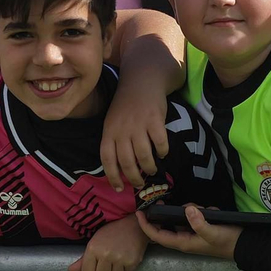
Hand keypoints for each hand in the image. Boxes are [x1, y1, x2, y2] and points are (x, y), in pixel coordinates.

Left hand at [68, 216, 148, 270]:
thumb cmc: (112, 232)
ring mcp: (119, 259)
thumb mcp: (95, 242)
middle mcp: (105, 254)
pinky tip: (126, 259)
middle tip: (108, 264)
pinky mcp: (132, 262)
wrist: (133, 225)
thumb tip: (71, 270)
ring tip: (118, 260)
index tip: (96, 266)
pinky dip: (126, 269)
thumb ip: (83, 259)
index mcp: (93, 249)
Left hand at [101, 69, 170, 190]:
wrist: (140, 82)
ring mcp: (138, 125)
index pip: (107, 159)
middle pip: (127, 162)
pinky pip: (160, 143)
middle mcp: (122, 130)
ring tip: (151, 170)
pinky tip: (162, 153)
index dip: (113, 176)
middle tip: (140, 183)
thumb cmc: (126, 106)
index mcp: (109, 132)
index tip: (119, 188)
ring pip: (144, 156)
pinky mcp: (154, 120)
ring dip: (149, 167)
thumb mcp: (113, 122)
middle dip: (134, 177)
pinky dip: (162, 152)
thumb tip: (120, 169)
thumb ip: (114, 142)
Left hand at [136, 204, 238, 258]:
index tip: (138, 213)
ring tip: (206, 211)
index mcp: (183, 242)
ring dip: (190, 210)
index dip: (146, 226)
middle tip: (165, 201)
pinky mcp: (201, 226)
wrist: (245, 244)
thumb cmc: (227, 241)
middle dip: (166, 213)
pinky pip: (194, 215)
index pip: (157, 235)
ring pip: (181, 217)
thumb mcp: (212, 232)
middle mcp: (185, 238)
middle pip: (167, 224)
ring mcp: (193, 232)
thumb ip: (199, 222)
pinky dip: (201, 211)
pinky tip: (213, 212)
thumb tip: (188, 209)